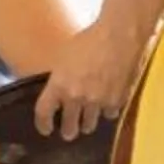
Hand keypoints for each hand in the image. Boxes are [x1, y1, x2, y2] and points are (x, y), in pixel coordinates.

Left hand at [35, 18, 147, 141]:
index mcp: (59, 84)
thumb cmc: (92, 37)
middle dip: (68, 130)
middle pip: (68, 127)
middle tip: (69, 130)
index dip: (43, 124)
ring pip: (89, 125)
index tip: (46, 128)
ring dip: (87, 123)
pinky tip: (108, 102)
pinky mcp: (116, 100)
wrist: (120, 33)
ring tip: (89, 119)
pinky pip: (109, 114)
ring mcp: (97, 101)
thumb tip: (58, 90)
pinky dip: (107, 110)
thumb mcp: (65, 55)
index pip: (44, 113)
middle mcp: (76, 97)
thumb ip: (60, 77)